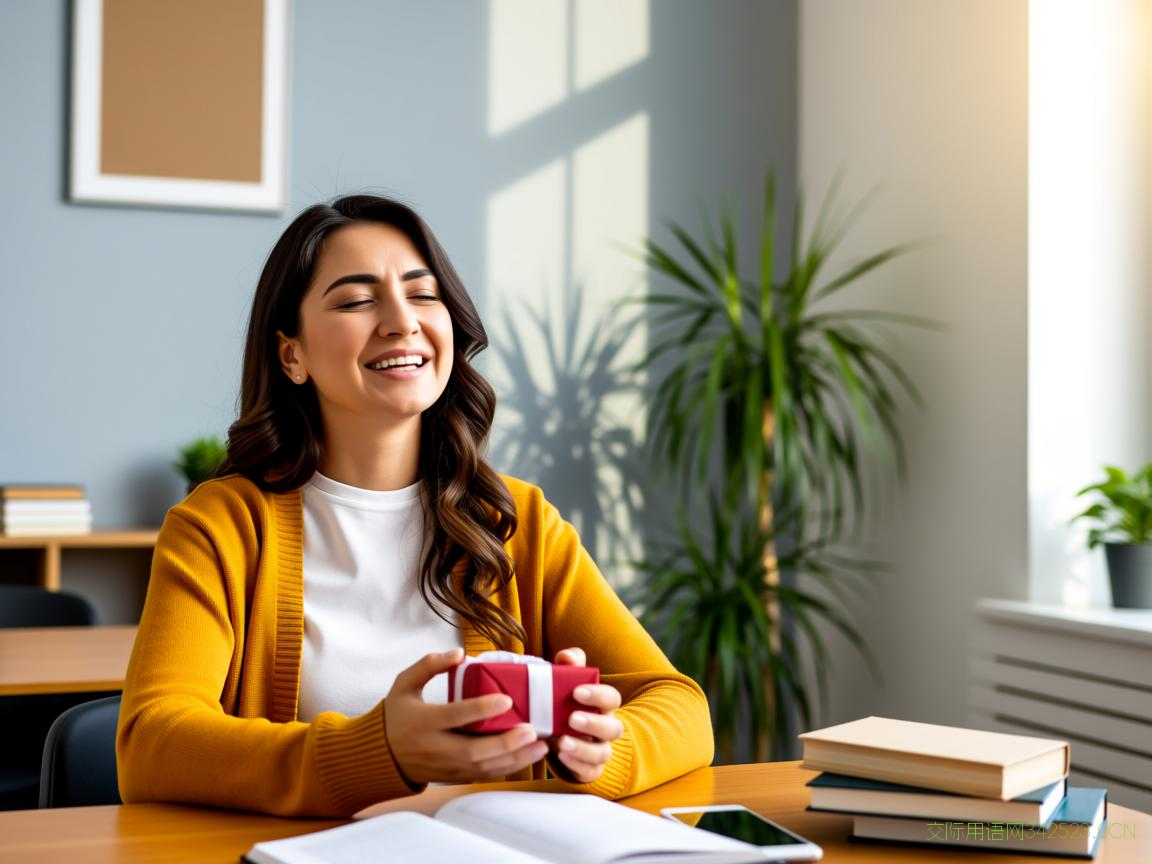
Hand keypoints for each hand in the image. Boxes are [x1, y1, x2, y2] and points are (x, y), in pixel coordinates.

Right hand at [383, 648, 548, 785]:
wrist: (380, 754)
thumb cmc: (396, 714)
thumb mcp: (405, 683)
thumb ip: (429, 665)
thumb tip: (460, 652)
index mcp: (423, 721)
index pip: (456, 716)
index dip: (482, 709)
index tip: (507, 699)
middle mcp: (435, 747)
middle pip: (474, 751)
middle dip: (506, 743)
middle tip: (532, 730)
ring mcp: (444, 766)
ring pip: (483, 768)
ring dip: (514, 759)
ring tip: (540, 745)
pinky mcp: (451, 777)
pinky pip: (482, 776)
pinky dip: (506, 769)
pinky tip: (526, 757)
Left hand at [551, 647, 622, 783]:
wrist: (558, 732)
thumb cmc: (565, 702)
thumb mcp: (566, 680)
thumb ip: (568, 664)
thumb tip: (566, 657)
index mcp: (602, 705)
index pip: (612, 698)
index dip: (598, 695)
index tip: (577, 691)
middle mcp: (605, 728)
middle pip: (614, 728)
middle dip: (594, 724)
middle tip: (572, 718)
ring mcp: (599, 750)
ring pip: (602, 753)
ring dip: (583, 748)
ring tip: (562, 742)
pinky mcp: (588, 769)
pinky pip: (590, 772)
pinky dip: (577, 765)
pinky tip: (561, 756)